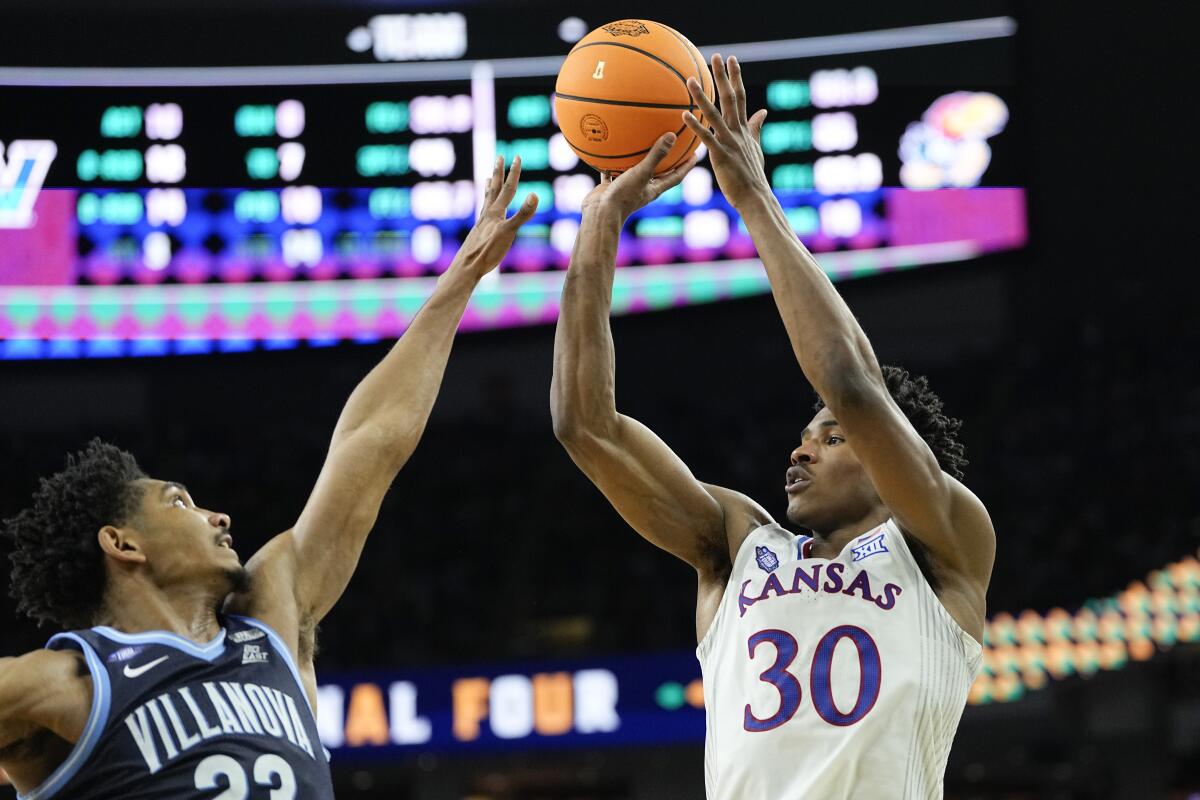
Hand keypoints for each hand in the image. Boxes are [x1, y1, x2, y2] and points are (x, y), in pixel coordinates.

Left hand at [450, 155, 538, 279]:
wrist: (467, 267)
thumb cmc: (488, 251)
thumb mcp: (509, 232)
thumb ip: (523, 214)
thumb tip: (535, 194)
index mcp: (495, 212)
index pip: (507, 188)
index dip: (514, 173)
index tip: (517, 156)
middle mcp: (487, 214)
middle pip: (494, 188)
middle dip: (498, 172)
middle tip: (500, 157)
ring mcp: (482, 223)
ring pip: (487, 200)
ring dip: (489, 187)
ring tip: (487, 178)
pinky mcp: (479, 233)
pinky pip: (483, 213)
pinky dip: (485, 206)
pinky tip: (484, 211)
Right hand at [581, 132, 698, 221]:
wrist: (600, 213)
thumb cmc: (624, 196)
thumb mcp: (642, 173)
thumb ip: (656, 155)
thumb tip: (672, 136)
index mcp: (654, 188)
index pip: (676, 176)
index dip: (687, 166)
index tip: (695, 155)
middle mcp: (643, 188)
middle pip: (659, 173)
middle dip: (667, 162)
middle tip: (674, 147)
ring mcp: (627, 187)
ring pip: (636, 171)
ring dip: (640, 160)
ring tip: (644, 144)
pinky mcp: (612, 186)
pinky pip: (614, 171)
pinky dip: (613, 162)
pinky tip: (610, 149)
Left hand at [682, 54, 770, 208]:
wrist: (754, 196)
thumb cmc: (752, 175)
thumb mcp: (756, 148)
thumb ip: (756, 128)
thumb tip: (763, 111)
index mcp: (744, 129)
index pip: (741, 97)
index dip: (737, 78)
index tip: (732, 60)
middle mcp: (738, 132)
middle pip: (731, 98)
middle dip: (723, 77)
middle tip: (716, 57)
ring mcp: (730, 143)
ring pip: (714, 115)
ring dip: (702, 96)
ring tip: (689, 80)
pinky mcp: (721, 156)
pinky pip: (707, 137)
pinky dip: (696, 125)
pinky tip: (685, 114)